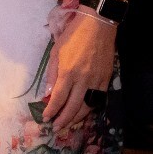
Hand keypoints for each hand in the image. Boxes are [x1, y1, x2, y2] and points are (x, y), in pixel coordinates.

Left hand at [42, 11, 114, 129]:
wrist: (98, 26)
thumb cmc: (73, 35)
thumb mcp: (56, 51)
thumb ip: (52, 74)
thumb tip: (49, 93)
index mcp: (68, 72)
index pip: (59, 98)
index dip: (52, 110)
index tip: (46, 118)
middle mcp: (84, 80)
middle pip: (73, 106)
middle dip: (64, 119)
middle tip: (56, 127)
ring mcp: (97, 81)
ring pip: (88, 106)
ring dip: (77, 117)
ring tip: (68, 123)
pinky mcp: (106, 80)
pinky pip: (98, 100)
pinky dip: (90, 108)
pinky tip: (82, 111)